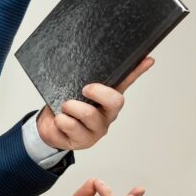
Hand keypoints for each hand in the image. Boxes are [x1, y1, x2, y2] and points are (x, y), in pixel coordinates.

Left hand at [37, 57, 153, 150]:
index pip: (126, 82)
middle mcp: (107, 114)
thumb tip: (82, 54)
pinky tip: (59, 121)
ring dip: (70, 107)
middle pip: (115, 101)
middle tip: (83, 89)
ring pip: (89, 113)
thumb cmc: (63, 106)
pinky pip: (70, 125)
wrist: (48, 128)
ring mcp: (97, 129)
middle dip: (98, 92)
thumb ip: (79, 77)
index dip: (137, 71)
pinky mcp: (84, 141)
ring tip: (63, 107)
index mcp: (107, 98)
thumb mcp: (70, 88)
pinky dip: (60, 120)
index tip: (148, 59)